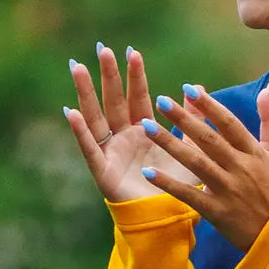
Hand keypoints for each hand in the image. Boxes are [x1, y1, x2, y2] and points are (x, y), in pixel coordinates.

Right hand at [63, 45, 200, 201]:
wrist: (169, 219)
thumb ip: (191, 120)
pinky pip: (90, 148)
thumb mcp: (189, 148)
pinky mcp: (103, 172)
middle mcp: (125, 139)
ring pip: (96, 117)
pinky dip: (80, 131)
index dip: (135, 77)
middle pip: (114, 101)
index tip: (133, 52)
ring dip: (86, 93)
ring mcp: (112, 153)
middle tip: (103, 49)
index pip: (138, 98)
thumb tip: (196, 88)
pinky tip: (71, 112)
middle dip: (109, 76)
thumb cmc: (179, 186)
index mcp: (145, 132)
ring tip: (77, 68)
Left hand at [138, 86, 268, 250]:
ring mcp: (227, 189)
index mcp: (253, 152)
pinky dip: (169, 184)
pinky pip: (189, 194)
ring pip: (196, 162)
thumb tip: (265, 90)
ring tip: (147, 128)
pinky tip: (148, 172)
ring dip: (170, 144)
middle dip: (184, 119)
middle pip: (208, 139)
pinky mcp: (216, 210)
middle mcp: (239, 167)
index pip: (229, 124)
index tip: (190, 88)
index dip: (209, 106)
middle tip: (161, 101)